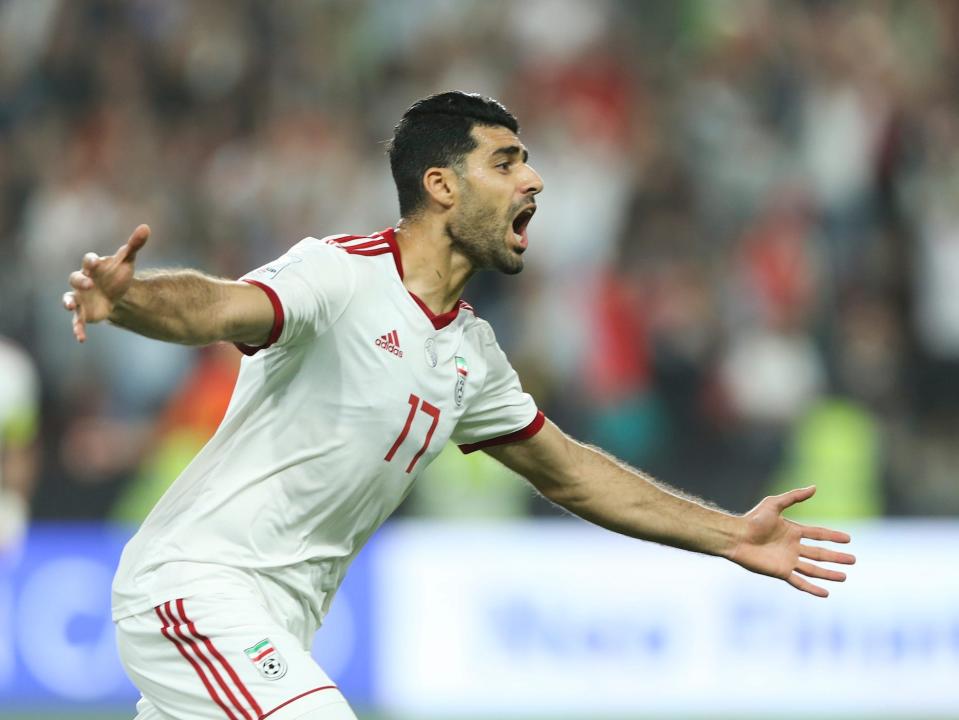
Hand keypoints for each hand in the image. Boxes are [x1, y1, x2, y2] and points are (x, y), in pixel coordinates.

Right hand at [62, 224, 149, 342]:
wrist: (116, 293)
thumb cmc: (118, 273)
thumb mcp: (127, 260)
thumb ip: (134, 244)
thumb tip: (146, 227)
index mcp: (93, 266)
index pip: (89, 260)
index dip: (90, 261)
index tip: (94, 263)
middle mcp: (83, 280)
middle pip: (75, 278)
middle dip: (79, 281)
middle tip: (88, 284)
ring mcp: (80, 297)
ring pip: (68, 299)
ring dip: (68, 302)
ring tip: (69, 307)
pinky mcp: (83, 312)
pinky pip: (77, 321)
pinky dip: (77, 329)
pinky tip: (81, 339)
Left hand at [728, 485, 855, 597]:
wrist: (735, 536)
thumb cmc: (752, 519)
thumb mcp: (774, 504)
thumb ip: (794, 496)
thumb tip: (815, 487)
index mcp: (792, 531)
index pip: (818, 534)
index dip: (833, 536)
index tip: (848, 539)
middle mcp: (792, 547)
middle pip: (819, 553)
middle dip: (836, 557)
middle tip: (853, 560)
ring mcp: (787, 560)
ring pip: (813, 569)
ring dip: (829, 573)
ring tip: (844, 577)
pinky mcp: (780, 571)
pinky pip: (800, 581)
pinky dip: (812, 588)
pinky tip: (825, 593)